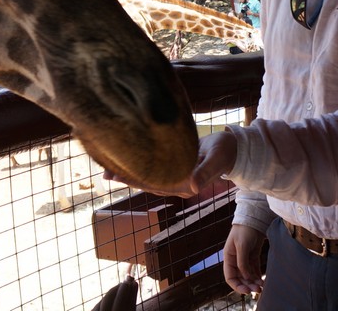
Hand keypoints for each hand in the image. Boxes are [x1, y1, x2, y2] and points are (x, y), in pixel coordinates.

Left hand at [102, 130, 238, 197]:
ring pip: (147, 178)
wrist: (233, 149)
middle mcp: (177, 184)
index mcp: (185, 185)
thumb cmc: (226, 151)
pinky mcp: (175, 168)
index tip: (117, 174)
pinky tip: (128, 161)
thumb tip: (193, 186)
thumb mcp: (217, 159)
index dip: (135, 180)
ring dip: (129, 174)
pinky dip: (139, 167)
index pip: (154, 184)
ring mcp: (175, 178)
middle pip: (146, 183)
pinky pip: (153, 170)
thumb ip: (206, 172)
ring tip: (108, 168)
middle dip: (126, 177)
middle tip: (104, 172)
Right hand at [223, 224, 266, 295]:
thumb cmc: (244, 230)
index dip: (237, 285)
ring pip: (248, 275)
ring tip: (262, 287)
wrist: (253, 219)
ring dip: (253, 282)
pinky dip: (257, 276)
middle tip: (258, 290)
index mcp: (228, 257)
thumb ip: (243, 262)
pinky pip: (254, 270)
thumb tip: (246, 277)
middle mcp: (235, 260)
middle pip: (240, 278)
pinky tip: (262, 280)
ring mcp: (244, 258)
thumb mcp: (242, 246)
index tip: (246, 291)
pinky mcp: (253, 256)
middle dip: (248, 285)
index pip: (230, 276)